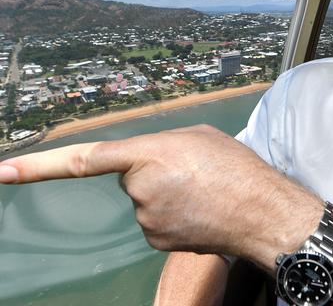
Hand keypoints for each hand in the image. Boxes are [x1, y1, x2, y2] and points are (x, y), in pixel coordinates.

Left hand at [0, 124, 319, 267]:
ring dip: (164, 192)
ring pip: (142, 199)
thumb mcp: (200, 136)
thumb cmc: (236, 168)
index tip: (2, 172)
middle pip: (129, 175)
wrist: (262, 213)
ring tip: (199, 190)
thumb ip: (161, 142)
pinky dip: (170, 213)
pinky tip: (197, 209)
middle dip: (151, 169)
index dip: (39, 166)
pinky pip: (153, 220)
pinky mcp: (155, 241)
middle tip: (190, 171)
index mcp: (150, 152)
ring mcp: (146, 219)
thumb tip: (142, 162)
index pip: (85, 158)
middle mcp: (141, 188)